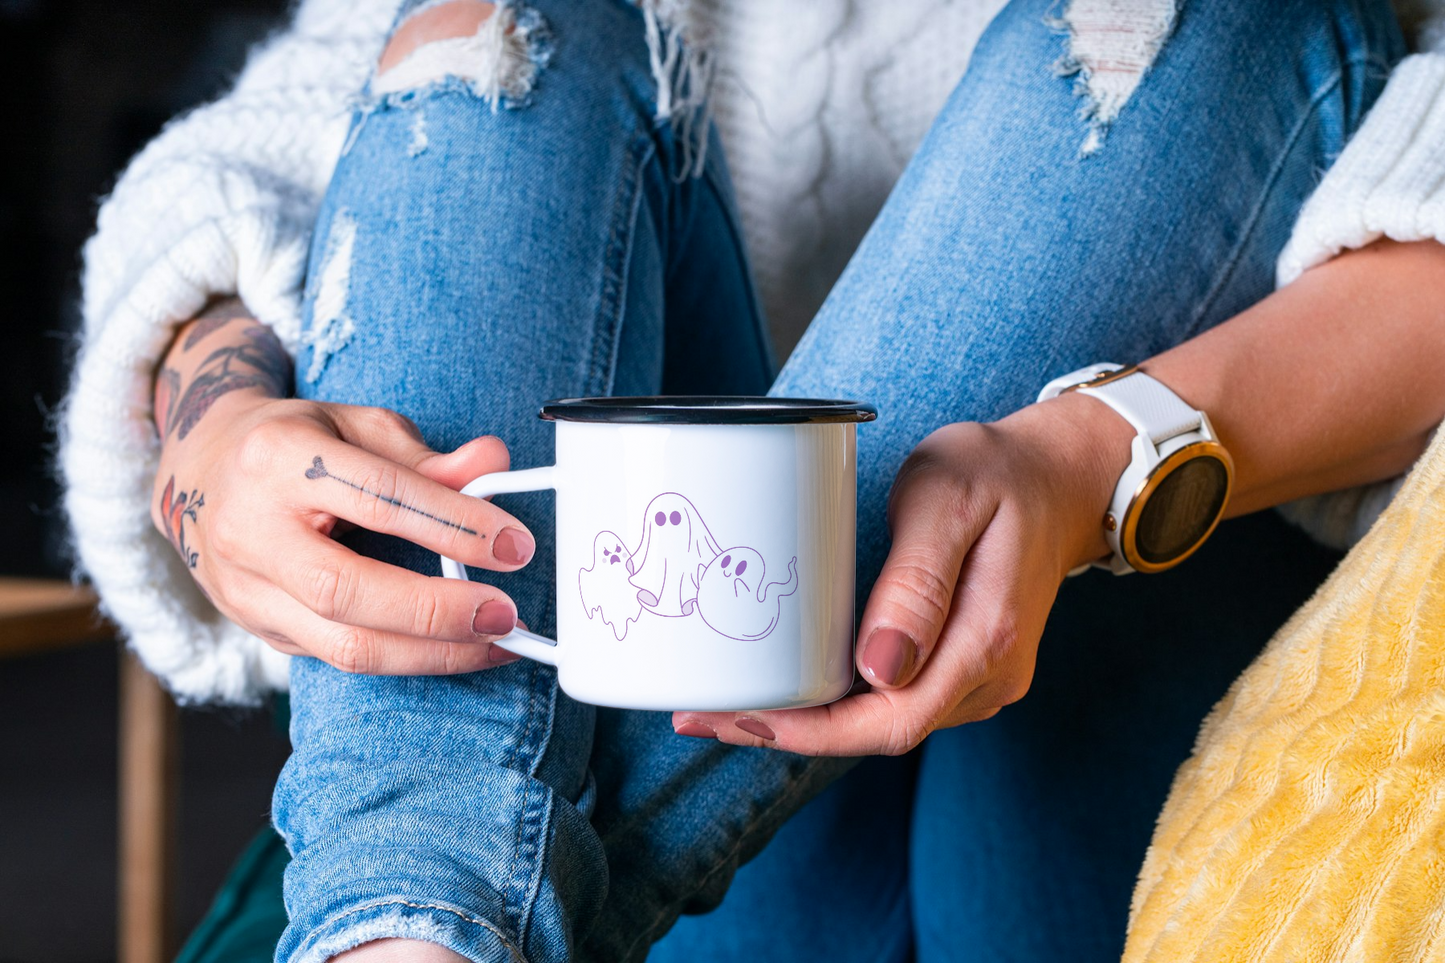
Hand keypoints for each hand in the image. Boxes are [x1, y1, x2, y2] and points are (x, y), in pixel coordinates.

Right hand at [151, 307, 536, 674]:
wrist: (199, 470)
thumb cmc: (295, 442)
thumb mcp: (356, 425)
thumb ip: (425, 454)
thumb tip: (493, 463)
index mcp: (279, 457)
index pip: (378, 498)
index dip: (453, 525)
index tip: (515, 545)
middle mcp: (251, 528)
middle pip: (347, 588)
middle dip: (436, 610)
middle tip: (505, 613)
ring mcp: (245, 587)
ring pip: (340, 644)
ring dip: (430, 653)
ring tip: (495, 643)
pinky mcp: (256, 627)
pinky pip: (337, 658)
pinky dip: (405, 660)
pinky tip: (454, 650)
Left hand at [674, 393, 1132, 754]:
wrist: (1061, 477)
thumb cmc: (998, 474)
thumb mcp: (949, 499)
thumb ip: (916, 581)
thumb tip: (878, 669)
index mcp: (985, 638)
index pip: (888, 720)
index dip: (804, 733)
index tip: (734, 719)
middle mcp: (989, 675)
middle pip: (877, 732)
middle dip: (786, 731)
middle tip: (701, 712)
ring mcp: (981, 677)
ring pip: (884, 721)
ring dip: (808, 720)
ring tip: (731, 699)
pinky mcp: (966, 666)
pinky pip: (898, 698)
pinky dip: (839, 699)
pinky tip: (792, 682)